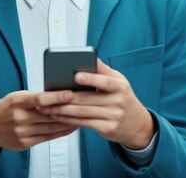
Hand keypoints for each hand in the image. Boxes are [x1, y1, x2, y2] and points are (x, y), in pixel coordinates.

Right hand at [0, 90, 78, 152]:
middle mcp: (19, 117)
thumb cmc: (6, 107)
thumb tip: (59, 93)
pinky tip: (71, 126)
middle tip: (84, 104)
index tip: (70, 93)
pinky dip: (61, 131)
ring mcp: (22, 132)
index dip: (56, 97)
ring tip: (82, 115)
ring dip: (69, 122)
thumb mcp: (16, 96)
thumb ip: (34, 97)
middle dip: (68, 109)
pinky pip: (48, 137)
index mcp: (17, 101)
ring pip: (51, 127)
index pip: (39, 99)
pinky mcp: (25, 143)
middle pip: (48, 114)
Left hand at [37, 58, 154, 149]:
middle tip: (48, 95)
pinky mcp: (107, 129)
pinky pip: (84, 123)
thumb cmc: (124, 97)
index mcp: (120, 86)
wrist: (138, 124)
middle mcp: (117, 102)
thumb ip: (104, 70)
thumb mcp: (120, 81)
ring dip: (62, 110)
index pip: (105, 81)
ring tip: (46, 108)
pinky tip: (58, 117)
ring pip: (82, 112)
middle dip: (65, 97)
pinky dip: (69, 120)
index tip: (76, 76)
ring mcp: (113, 117)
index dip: (90, 79)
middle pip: (87, 99)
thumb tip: (91, 56)